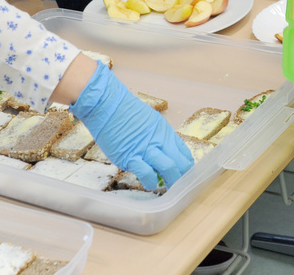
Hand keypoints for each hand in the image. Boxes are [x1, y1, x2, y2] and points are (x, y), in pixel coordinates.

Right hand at [70, 61, 193, 187]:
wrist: (108, 104)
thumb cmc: (125, 111)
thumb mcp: (150, 121)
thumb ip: (157, 137)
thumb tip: (162, 152)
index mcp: (165, 131)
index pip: (184, 153)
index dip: (186, 166)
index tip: (183, 174)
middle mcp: (159, 140)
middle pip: (181, 162)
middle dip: (182, 177)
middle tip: (178, 185)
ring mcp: (146, 149)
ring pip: (169, 168)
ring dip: (171, 181)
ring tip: (168, 188)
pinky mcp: (130, 157)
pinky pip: (146, 173)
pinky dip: (150, 182)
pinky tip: (149, 184)